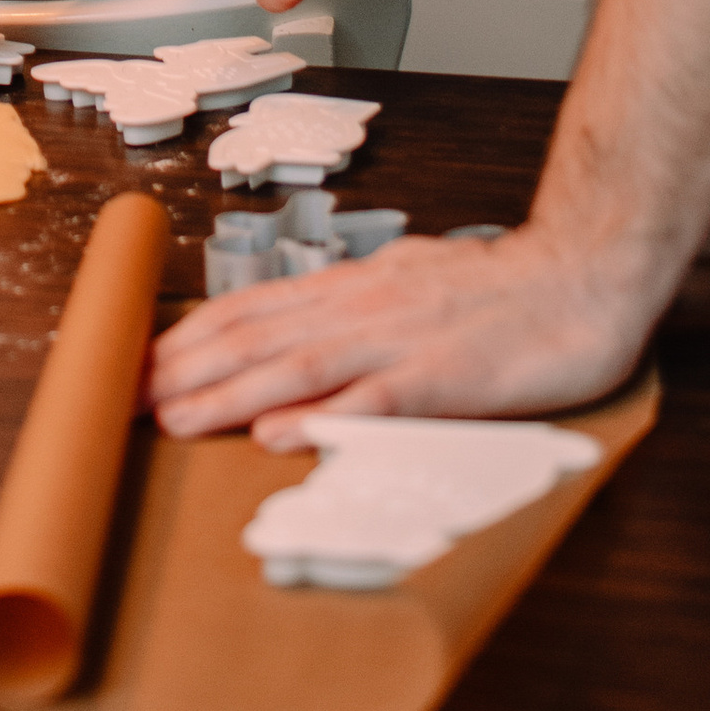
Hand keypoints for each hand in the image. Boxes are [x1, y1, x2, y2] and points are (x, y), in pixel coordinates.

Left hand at [148, 227, 649, 440]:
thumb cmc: (500, 291)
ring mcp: (402, 341)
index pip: (252, 311)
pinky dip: (324, 418)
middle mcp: (363, 308)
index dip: (188, 340)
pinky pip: (377, 402)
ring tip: (175, 419)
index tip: (134, 365)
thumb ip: (353, 314)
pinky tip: (281, 436)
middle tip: (124, 399)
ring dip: (230, 395)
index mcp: (354, 290)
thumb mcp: (410, 287)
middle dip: (185, 370)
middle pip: (258, 337)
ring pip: (299, 366)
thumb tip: (294, 339)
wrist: (585, 274)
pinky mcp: (446, 378)